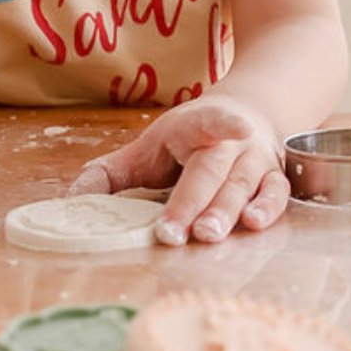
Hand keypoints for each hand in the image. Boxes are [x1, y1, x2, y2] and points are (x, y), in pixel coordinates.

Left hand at [68, 97, 290, 243]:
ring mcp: (256, 160)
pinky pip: (277, 194)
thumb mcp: (147, 148)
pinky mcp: (274, 179)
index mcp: (195, 127)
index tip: (237, 127)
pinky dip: (268, 208)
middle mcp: (230, 143)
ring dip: (226, 212)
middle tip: (180, 232)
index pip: (209, 122)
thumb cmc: (185, 142)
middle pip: (213, 170)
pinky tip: (253, 224)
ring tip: (208, 235)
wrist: (246, 115)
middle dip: (194, 202)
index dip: (222, 123)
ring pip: (243, 186)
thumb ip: (109, 174)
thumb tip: (74, 201)